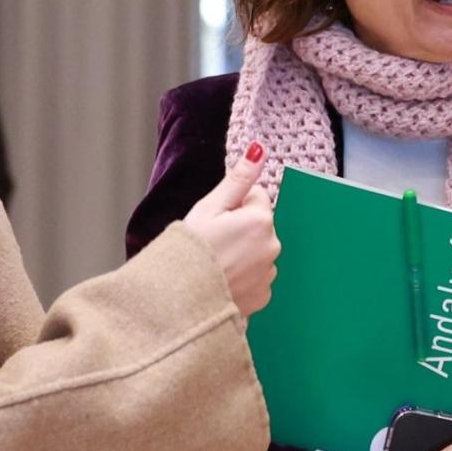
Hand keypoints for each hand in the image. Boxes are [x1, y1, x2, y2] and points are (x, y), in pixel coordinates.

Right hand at [183, 142, 280, 316]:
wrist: (178, 299)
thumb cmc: (190, 250)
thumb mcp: (210, 207)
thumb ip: (239, 179)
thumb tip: (258, 150)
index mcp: (261, 221)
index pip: (257, 197)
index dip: (234, 206)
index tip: (216, 220)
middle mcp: (273, 247)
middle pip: (260, 226)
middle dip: (240, 229)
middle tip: (213, 242)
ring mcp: (269, 275)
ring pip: (258, 252)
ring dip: (242, 254)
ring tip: (216, 263)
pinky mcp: (263, 297)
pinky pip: (256, 278)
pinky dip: (242, 278)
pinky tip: (222, 280)